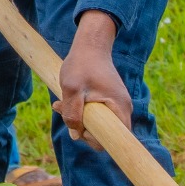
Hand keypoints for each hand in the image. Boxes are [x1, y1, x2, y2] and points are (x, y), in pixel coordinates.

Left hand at [59, 13, 129, 145]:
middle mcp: (123, 108)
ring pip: (99, 124)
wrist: (90, 45)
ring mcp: (116, 105)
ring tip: (62, 104)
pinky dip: (81, 111)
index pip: (116, 139)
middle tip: (66, 112)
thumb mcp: (71, 89)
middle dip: (83, 129)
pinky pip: (97, 115)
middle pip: (106, 134)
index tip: (81, 127)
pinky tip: (67, 101)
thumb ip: (72, 113)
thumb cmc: (82, 64)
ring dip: (79, 119)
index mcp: (119, 107)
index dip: (96, 140)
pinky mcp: (109, 102)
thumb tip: (75, 135)